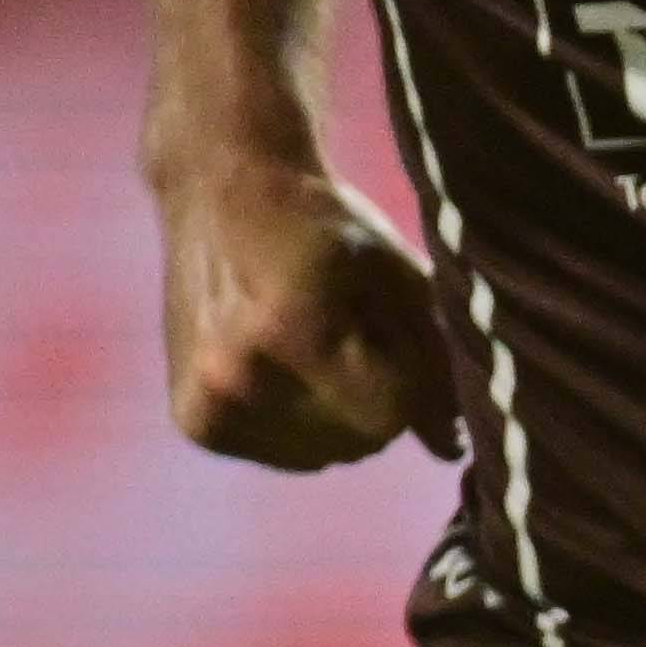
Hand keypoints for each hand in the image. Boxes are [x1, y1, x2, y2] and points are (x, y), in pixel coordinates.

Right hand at [158, 163, 448, 467]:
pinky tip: (292, 369)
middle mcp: (235, 379)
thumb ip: (434, 359)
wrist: (223, 191)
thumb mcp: (395, 275)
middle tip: (353, 334)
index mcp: (288, 333)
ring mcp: (206, 406)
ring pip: (327, 455)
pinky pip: (288, 455)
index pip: (391, 413)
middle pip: (360, 441)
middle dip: (379, 396)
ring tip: (320, 348)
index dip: (412, 377)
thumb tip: (452, 451)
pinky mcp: (194, 422)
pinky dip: (306, 426)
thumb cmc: (322, 226)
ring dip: (343, 415)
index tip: (394, 331)